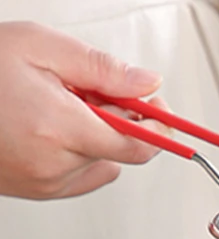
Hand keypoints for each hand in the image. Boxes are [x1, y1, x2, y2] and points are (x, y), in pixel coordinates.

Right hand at [0, 21, 167, 198]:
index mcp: (59, 128)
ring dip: (100, 137)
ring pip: (105, 164)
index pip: (139, 145)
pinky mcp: (36, 191)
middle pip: (123, 152)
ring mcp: (44, 183)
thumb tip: (148, 83)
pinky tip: (54, 127)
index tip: (161, 109)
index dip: (159, 127)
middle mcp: (54, 165)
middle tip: (96, 91)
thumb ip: (102, 68)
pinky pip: (82, 176)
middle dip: (123, 120)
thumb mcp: (40, 47)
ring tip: (63, 107)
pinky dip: (82, 152)